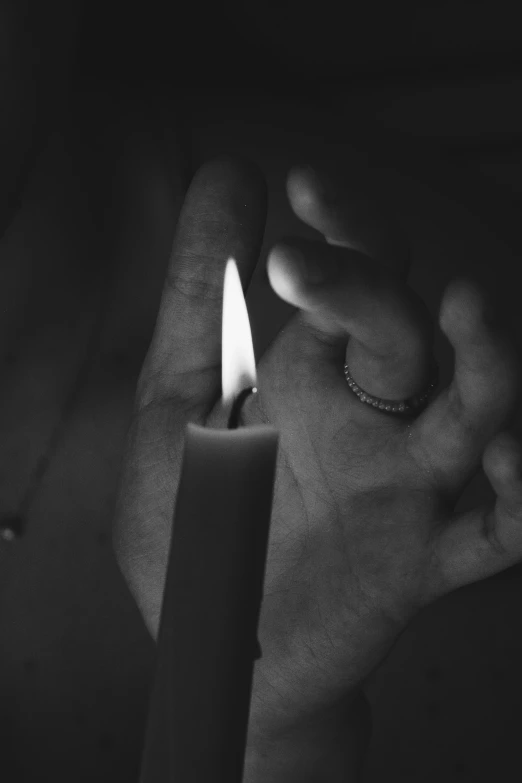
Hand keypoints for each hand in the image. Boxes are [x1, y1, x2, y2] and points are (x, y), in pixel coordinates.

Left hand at [112, 156, 521, 754]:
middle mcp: (369, 421)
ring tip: (468, 307)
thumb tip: (228, 169)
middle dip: (369, 285)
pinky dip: (521, 500)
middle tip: (304, 265)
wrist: (210, 638)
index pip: (351, 278)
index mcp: (311, 375)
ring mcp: (403, 489)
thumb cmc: (195, 518)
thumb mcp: (179, 398)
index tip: (303, 185)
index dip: (340, 228)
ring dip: (489, 363)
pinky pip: (498, 533)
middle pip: (405, 329)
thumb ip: (200, 292)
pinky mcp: (421, 564)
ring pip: (476, 413)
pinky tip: (507, 461)